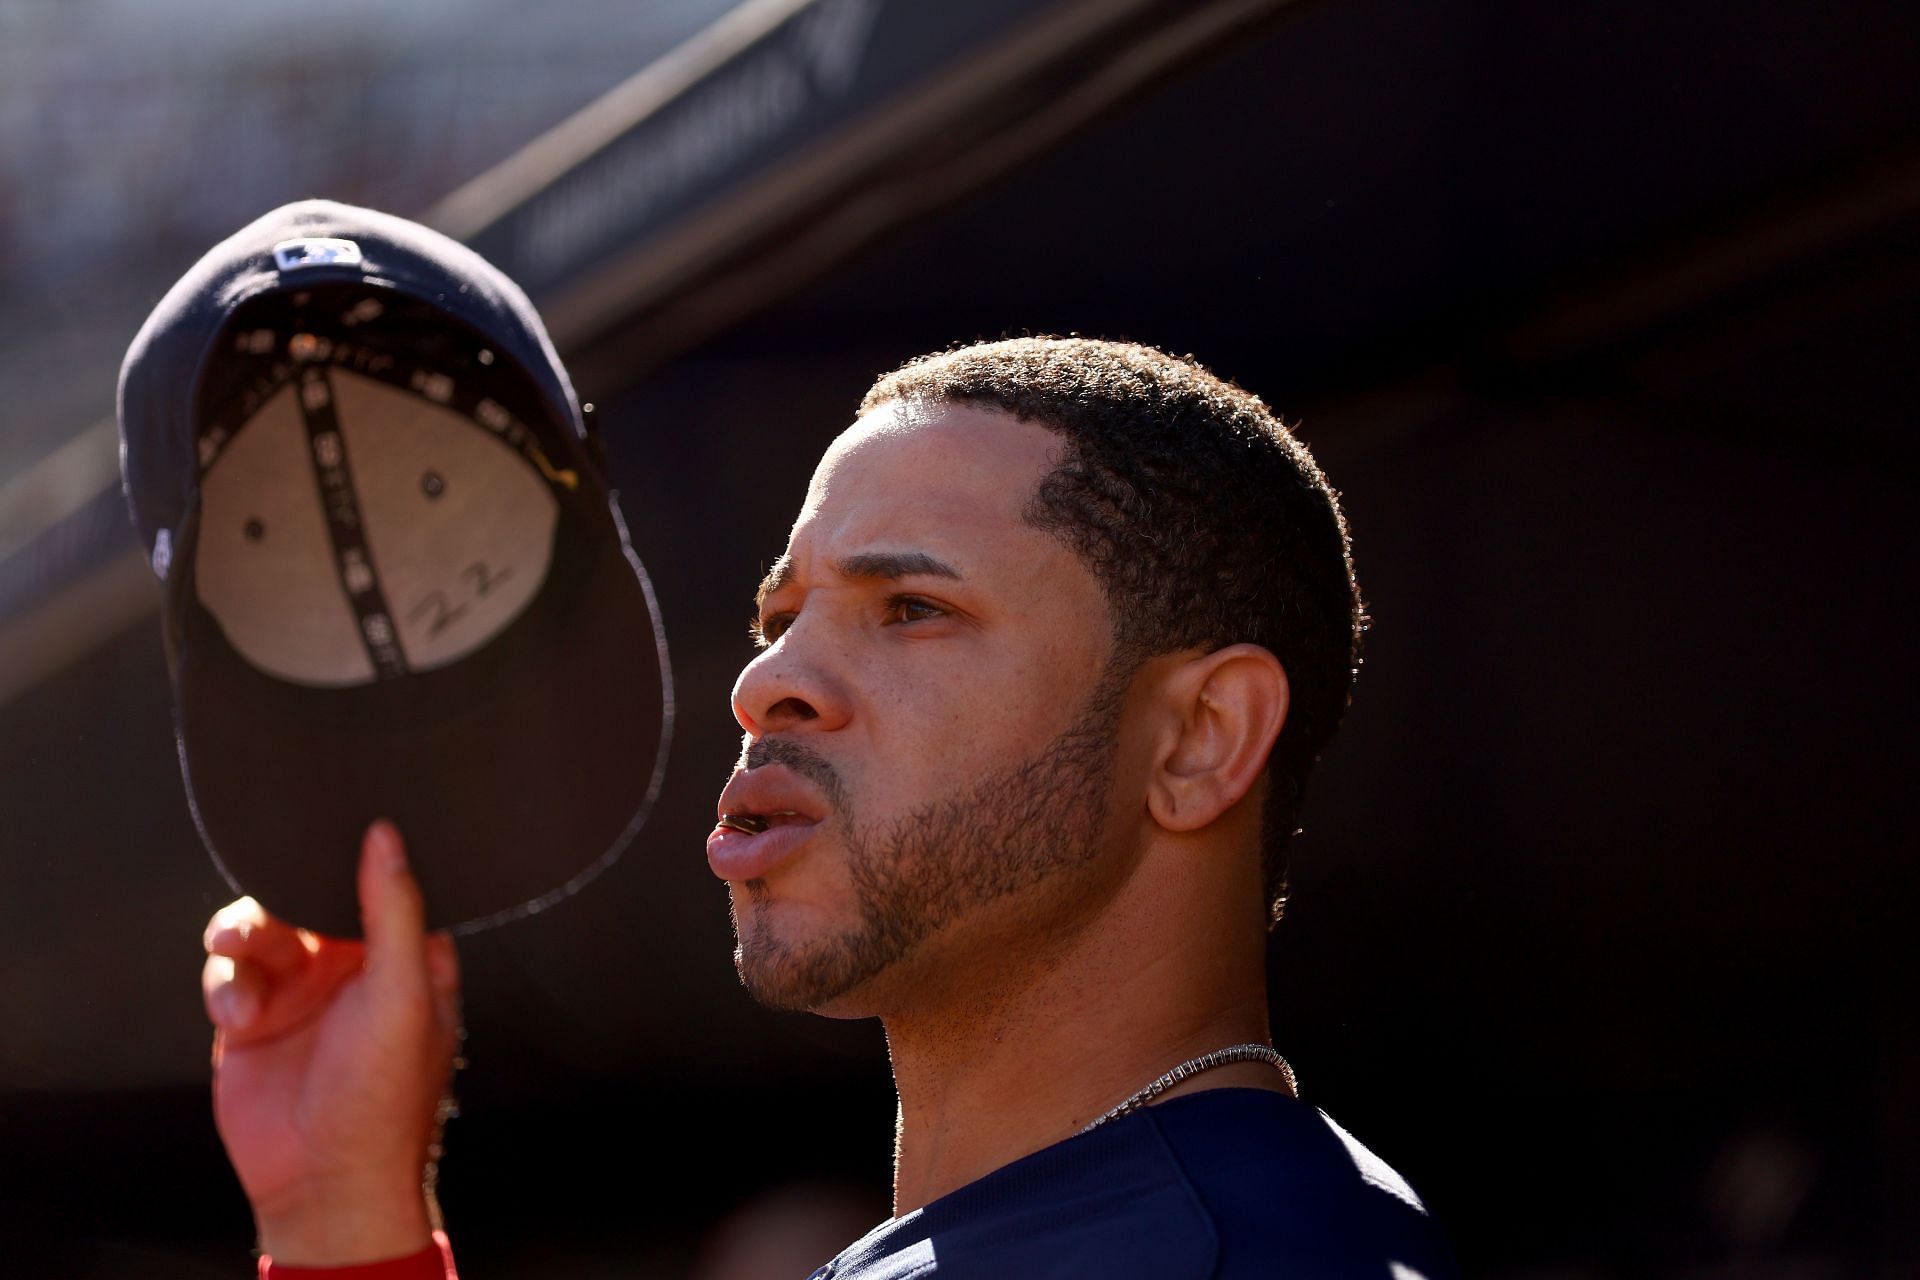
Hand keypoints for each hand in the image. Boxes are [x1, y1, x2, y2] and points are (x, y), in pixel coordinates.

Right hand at [202, 820, 462, 1265]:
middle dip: (281, 891)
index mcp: (404, 952)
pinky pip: (227, 972)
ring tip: (235, 946)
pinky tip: (240, 1014)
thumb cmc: (384, 1093)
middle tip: (267, 901)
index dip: (357, 855)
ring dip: (244, 932)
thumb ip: (393, 909)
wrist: (322, 1178)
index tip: (332, 825)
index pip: (381, 881)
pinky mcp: (250, 1015)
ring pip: (261, 926)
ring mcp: (299, 988)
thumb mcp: (403, 991)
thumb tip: (385, 834)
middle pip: (307, 895)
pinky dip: (225, 984)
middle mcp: (351, 963)